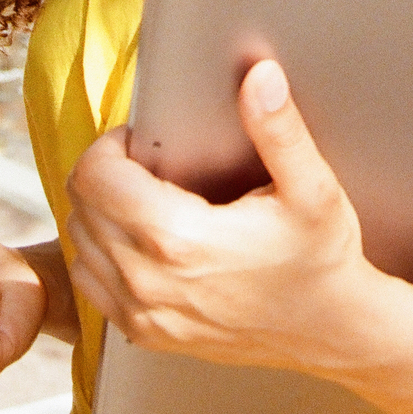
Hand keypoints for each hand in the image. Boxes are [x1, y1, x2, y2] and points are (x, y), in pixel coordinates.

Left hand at [65, 59, 377, 375]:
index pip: (95, 177)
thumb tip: (260, 77)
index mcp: (178, 238)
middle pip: (81, 208)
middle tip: (145, 164)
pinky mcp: (149, 336)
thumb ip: (279, 129)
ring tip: (142, 199)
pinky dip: (102, 257)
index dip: (110, 146)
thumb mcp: (311, 188)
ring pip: (79, 248)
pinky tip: (138, 242)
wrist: (333, 332)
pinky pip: (93, 287)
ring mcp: (146, 315)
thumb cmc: (321, 260)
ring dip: (99, 215)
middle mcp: (150, 282)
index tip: (142, 140)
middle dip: (104, 174)